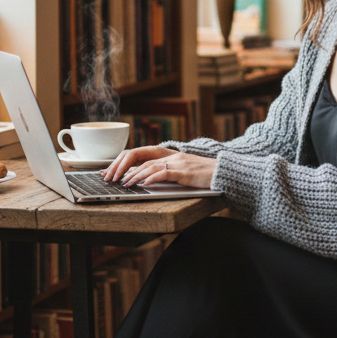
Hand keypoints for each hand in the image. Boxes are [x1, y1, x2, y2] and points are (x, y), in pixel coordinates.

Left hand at [101, 146, 217, 189]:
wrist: (223, 172)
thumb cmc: (203, 174)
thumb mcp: (182, 170)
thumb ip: (166, 171)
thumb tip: (146, 179)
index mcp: (169, 154)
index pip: (141, 154)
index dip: (125, 161)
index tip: (113, 171)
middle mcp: (171, 155)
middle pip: (142, 159)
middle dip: (125, 169)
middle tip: (114, 179)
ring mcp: (178, 163)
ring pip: (150, 166)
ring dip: (135, 175)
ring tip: (125, 183)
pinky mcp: (185, 172)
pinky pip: (164, 173)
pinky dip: (151, 179)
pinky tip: (144, 184)